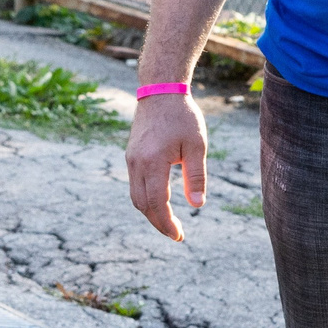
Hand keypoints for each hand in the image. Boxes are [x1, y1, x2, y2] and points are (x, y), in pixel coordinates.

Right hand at [127, 92, 207, 241]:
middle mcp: (136, 163)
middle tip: (176, 234)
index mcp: (153, 162)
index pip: (157, 203)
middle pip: (142, 205)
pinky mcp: (131, 155)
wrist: (160, 90)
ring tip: (169, 221)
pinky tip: (161, 200)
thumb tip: (197, 206)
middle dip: (158, 222)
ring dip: (151, 212)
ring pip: (136, 196)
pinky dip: (146, 198)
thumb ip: (196, 177)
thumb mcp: (196, 146)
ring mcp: (131, 159)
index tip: (179, 236)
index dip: (167, 224)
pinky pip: (135, 184)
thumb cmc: (182, 116)